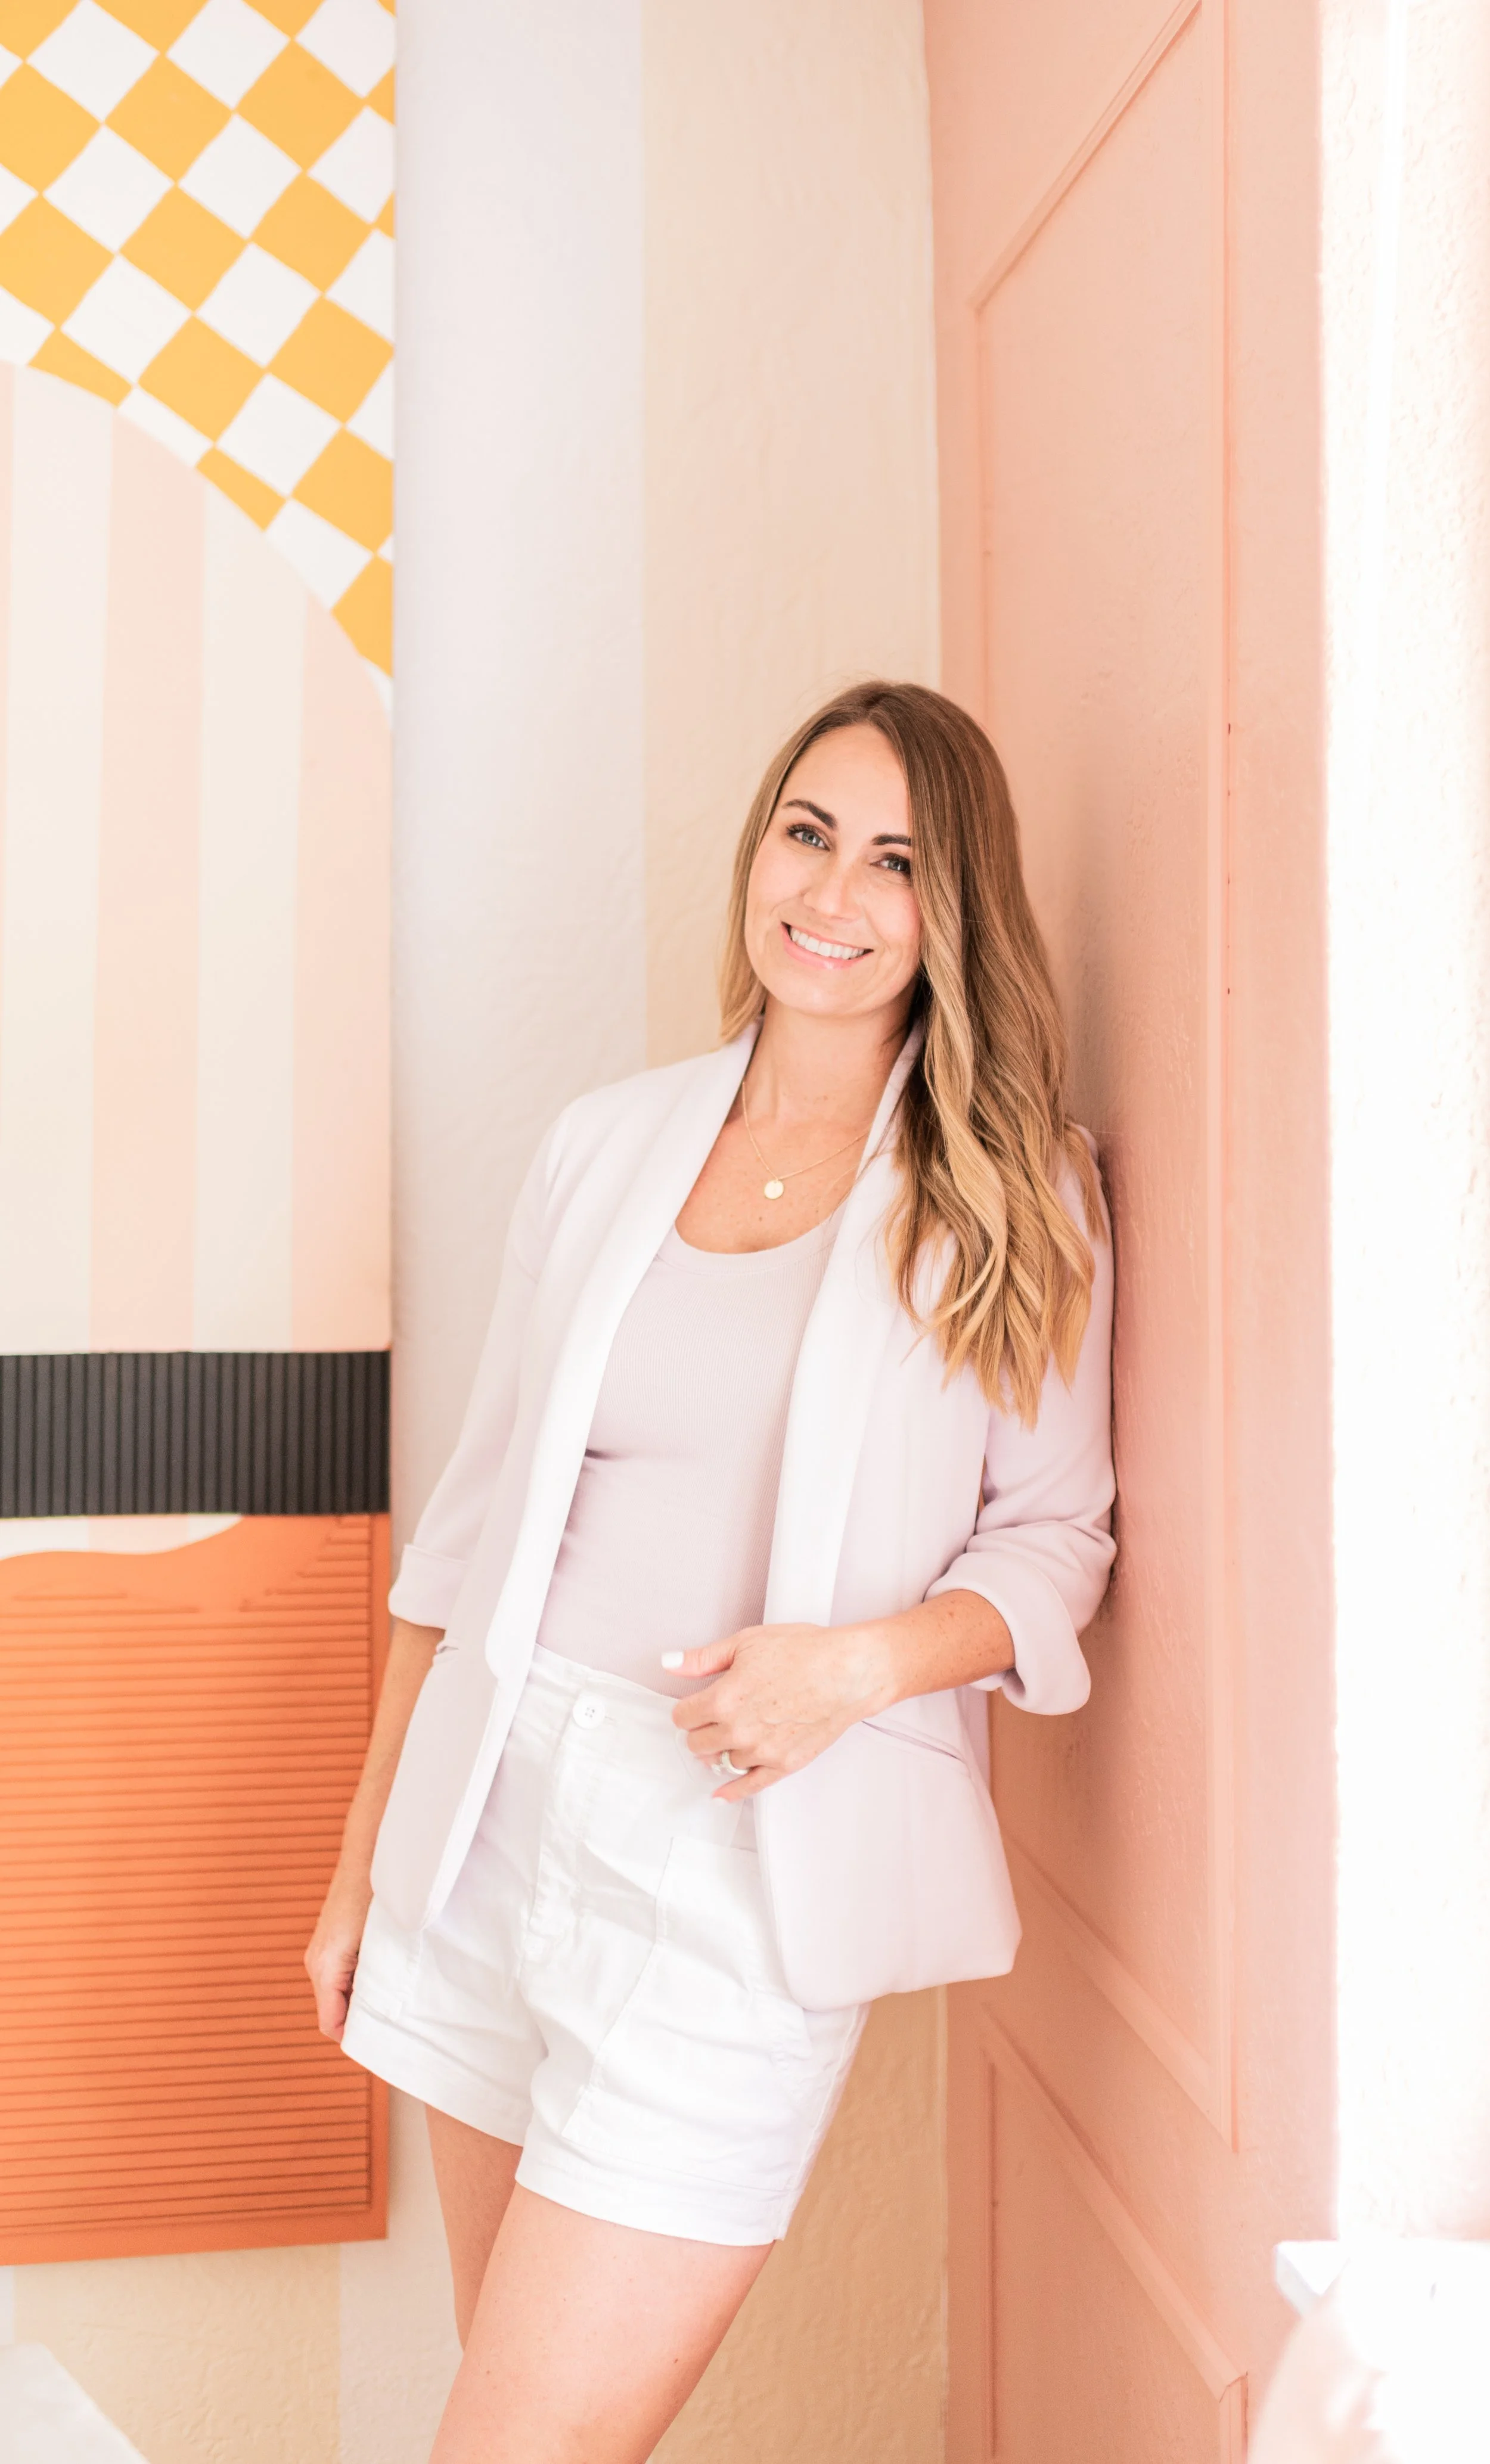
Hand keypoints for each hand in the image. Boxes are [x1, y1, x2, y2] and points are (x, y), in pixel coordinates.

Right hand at [304, 1864, 373, 2041]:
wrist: (366, 1858)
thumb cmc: (374, 1898)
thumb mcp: (377, 1947)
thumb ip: (372, 1983)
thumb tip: (376, 2015)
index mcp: (324, 1968)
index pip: (331, 2024)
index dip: (353, 2037)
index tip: (380, 2043)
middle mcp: (315, 1963)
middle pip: (333, 2011)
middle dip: (358, 2019)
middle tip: (391, 2023)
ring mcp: (319, 1953)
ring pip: (336, 1993)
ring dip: (358, 1998)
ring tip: (389, 1998)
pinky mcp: (327, 1944)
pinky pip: (338, 1976)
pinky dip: (355, 1982)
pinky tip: (379, 1973)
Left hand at [668, 1622, 895, 1801]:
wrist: (849, 1672)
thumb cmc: (806, 1653)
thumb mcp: (747, 1642)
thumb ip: (703, 1658)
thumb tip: (671, 1663)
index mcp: (724, 1699)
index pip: (682, 1717)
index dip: (686, 1709)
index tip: (693, 1705)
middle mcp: (738, 1730)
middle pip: (697, 1743)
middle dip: (700, 1729)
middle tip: (713, 1717)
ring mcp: (761, 1752)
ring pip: (721, 1762)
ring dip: (722, 1750)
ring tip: (735, 1732)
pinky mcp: (783, 1765)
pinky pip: (748, 1786)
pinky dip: (731, 1791)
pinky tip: (722, 1792)